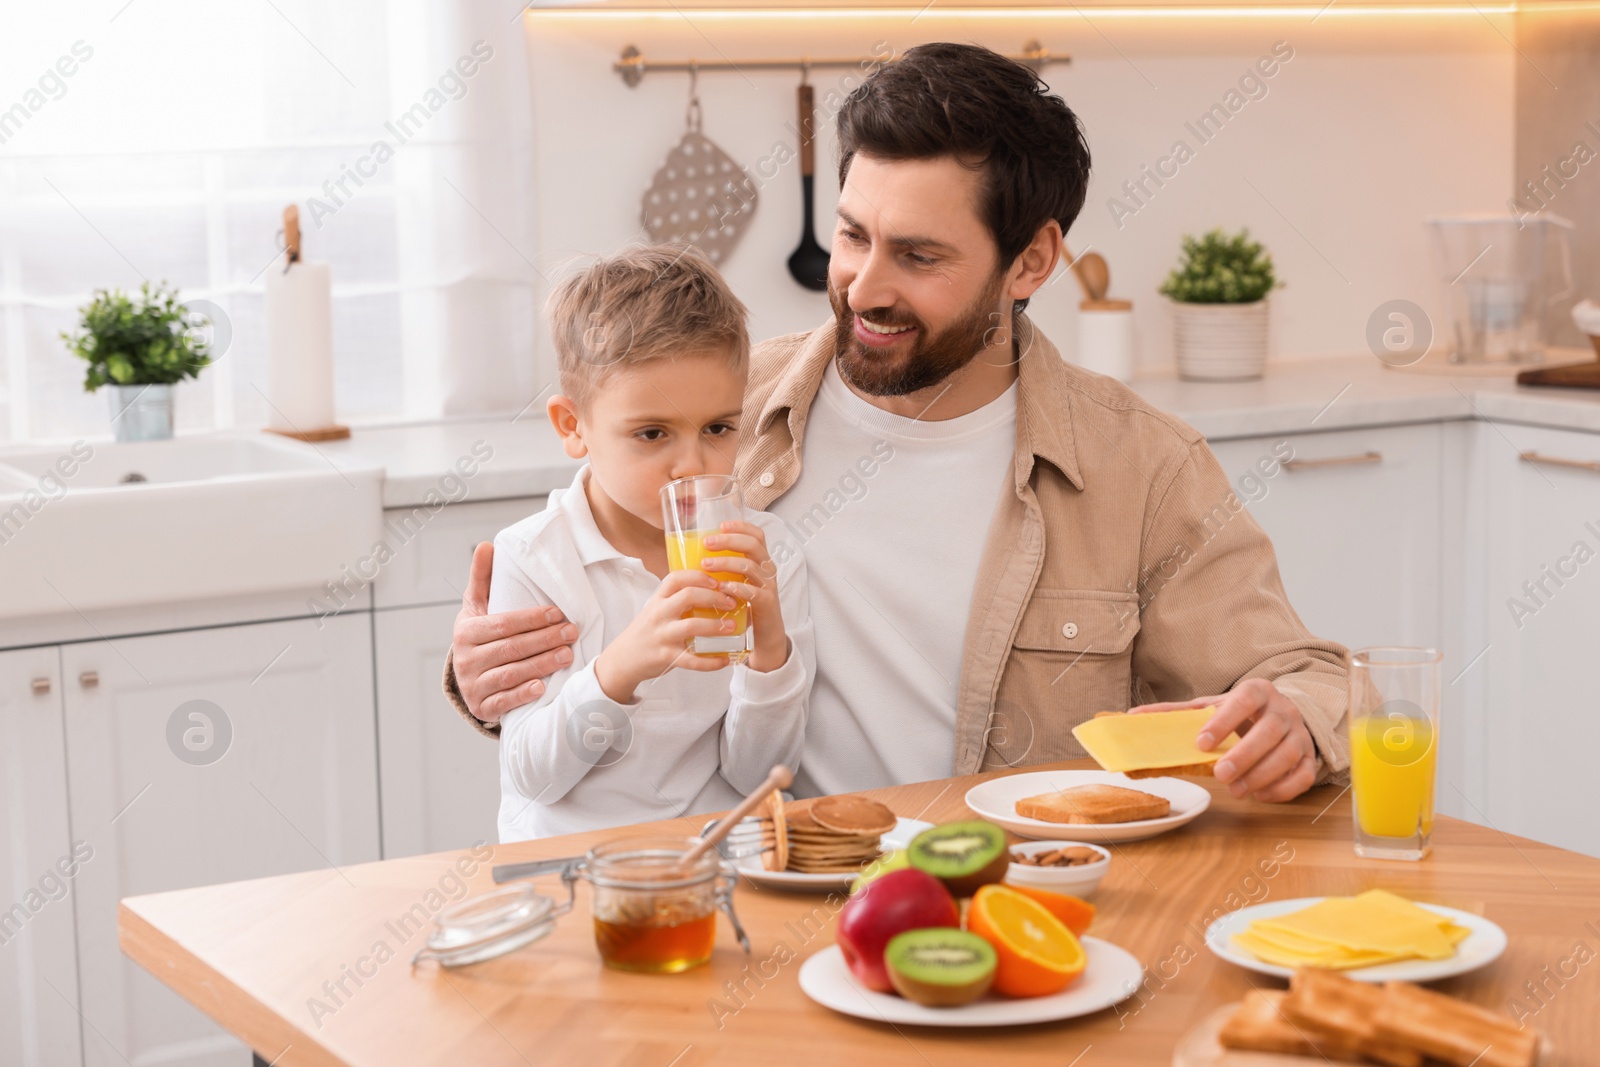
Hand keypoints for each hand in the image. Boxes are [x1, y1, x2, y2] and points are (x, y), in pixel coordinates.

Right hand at [453, 542, 577, 722]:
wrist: (468, 674)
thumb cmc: (480, 635)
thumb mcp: (477, 607)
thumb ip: (483, 578)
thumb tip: (487, 545)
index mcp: (465, 631)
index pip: (503, 624)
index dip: (532, 619)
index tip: (558, 613)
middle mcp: (465, 659)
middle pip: (511, 648)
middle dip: (544, 639)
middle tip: (572, 632)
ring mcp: (472, 685)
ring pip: (511, 674)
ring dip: (541, 664)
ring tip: (567, 655)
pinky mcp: (480, 707)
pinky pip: (503, 702)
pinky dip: (522, 694)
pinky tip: (542, 687)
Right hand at [593, 569, 746, 702]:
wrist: (624, 658)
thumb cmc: (647, 630)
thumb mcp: (656, 608)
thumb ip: (677, 598)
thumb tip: (714, 588)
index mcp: (658, 599)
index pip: (677, 578)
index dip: (699, 576)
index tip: (717, 580)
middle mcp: (660, 614)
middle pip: (688, 596)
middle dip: (714, 597)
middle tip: (732, 602)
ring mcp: (663, 636)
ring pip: (692, 626)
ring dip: (716, 626)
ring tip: (732, 627)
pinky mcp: (666, 657)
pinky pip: (692, 660)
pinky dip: (711, 662)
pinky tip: (724, 660)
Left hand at [701, 520, 787, 673]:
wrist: (765, 632)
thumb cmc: (745, 604)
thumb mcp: (736, 581)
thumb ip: (722, 568)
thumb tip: (689, 555)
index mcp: (760, 560)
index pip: (757, 535)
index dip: (741, 526)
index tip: (721, 525)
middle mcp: (767, 569)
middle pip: (753, 546)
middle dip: (729, 541)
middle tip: (707, 544)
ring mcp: (769, 586)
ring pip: (751, 567)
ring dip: (727, 563)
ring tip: (706, 565)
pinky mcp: (767, 604)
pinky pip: (755, 592)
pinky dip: (738, 588)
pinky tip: (722, 588)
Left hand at [1129, 678, 1316, 801]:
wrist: (1279, 714)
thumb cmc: (1238, 713)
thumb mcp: (1209, 706)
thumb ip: (1175, 713)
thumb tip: (1132, 717)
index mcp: (1256, 691)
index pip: (1244, 699)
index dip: (1224, 720)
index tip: (1201, 742)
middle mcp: (1283, 710)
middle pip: (1271, 731)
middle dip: (1246, 755)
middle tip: (1220, 775)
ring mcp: (1301, 734)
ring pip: (1289, 754)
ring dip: (1262, 775)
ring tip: (1237, 790)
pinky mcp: (1310, 757)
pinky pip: (1304, 776)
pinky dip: (1283, 789)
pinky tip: (1260, 795)